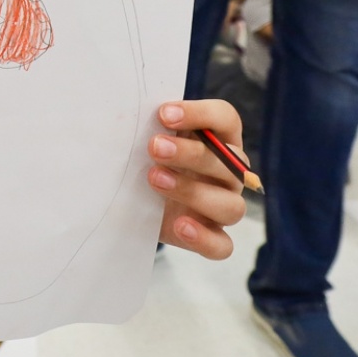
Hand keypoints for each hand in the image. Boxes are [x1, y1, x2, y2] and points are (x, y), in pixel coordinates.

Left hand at [149, 100, 246, 259]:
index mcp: (218, 140)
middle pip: (229, 162)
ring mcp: (223, 206)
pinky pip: (222, 245)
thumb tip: (126, 111)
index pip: (226, 119)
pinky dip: (204, 237)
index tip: (164, 114)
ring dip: (193, 191)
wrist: (136, 200)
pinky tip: (180, 225)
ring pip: (231, 205)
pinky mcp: (211, 237)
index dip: (201, 114)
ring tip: (155, 179)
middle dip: (190, 153)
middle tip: (154, 147)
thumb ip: (147, 126)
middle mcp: (228, 173)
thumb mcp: (146, 139)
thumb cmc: (146, 159)